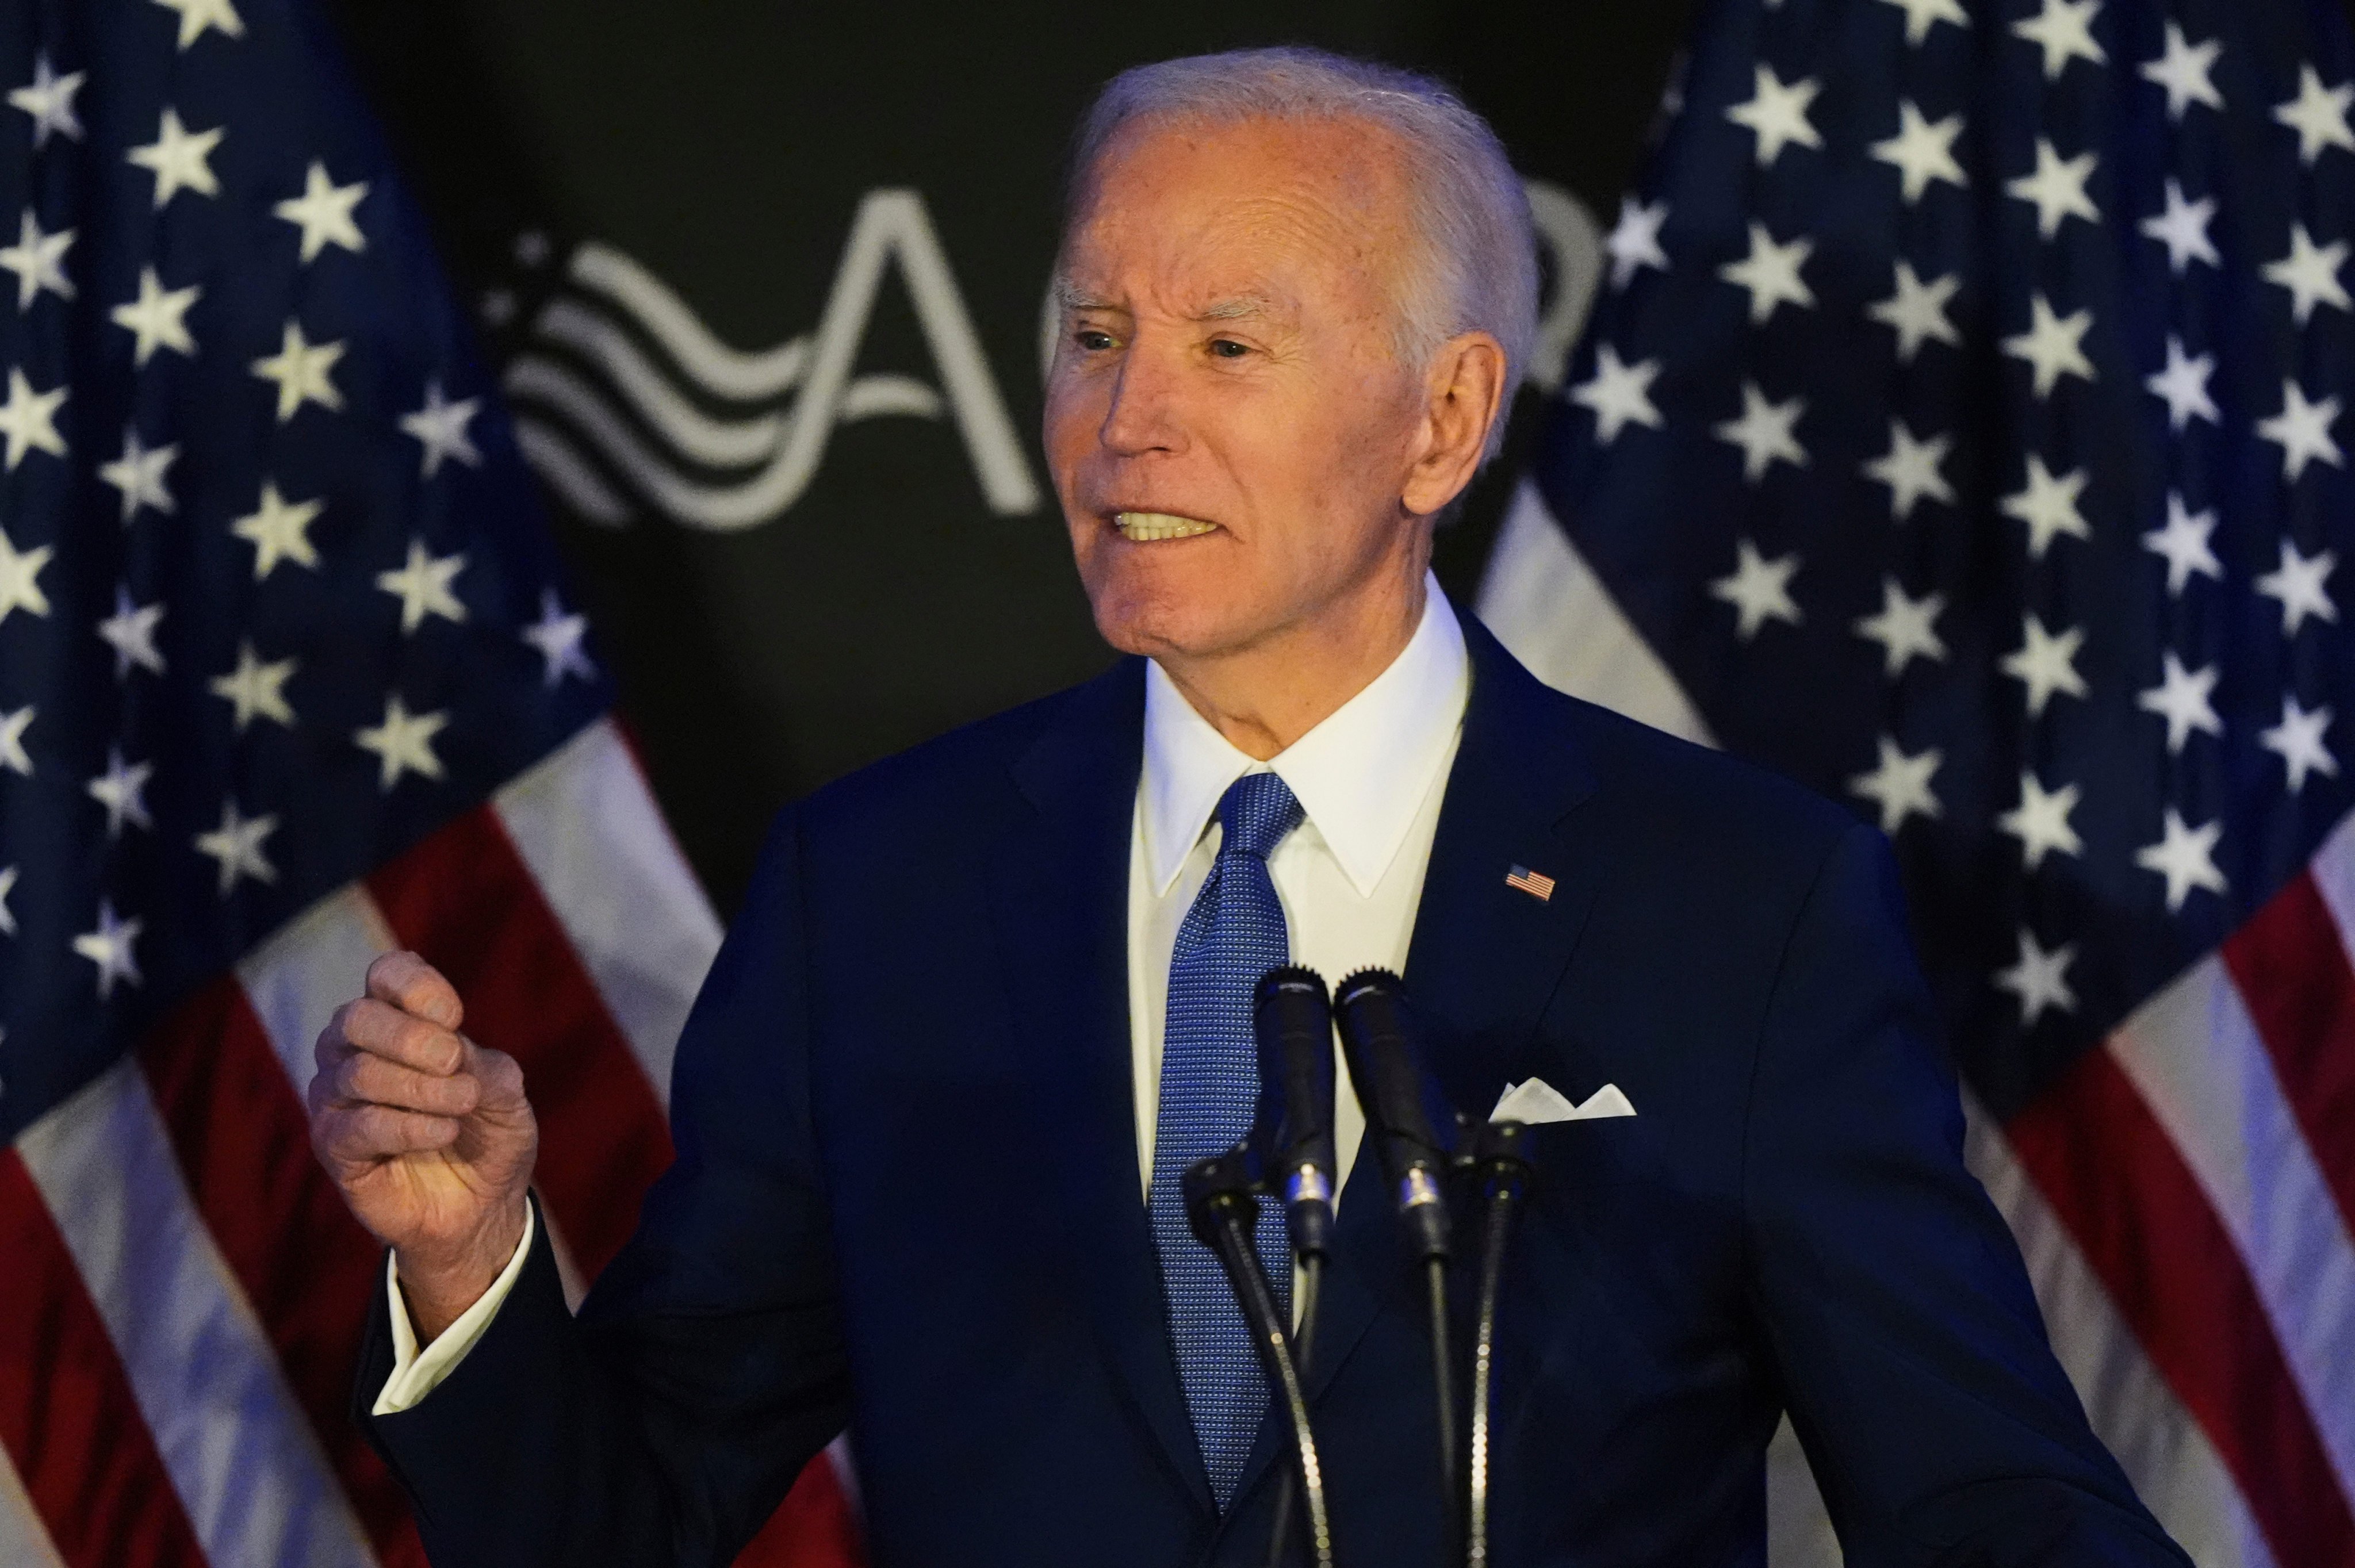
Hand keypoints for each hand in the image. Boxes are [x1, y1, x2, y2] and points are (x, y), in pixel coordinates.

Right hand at [309, 950, 538, 1342]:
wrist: (481, 1206)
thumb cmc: (488, 1136)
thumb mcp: (505, 1095)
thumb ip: (483, 1066)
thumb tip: (452, 1053)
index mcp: (397, 1020)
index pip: (387, 974)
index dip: (416, 987)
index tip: (455, 1016)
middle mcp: (354, 1050)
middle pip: (358, 1018)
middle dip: (411, 1037)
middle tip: (453, 1061)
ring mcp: (336, 1098)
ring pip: (359, 1073)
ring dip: (422, 1088)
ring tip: (464, 1104)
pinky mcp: (333, 1146)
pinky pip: (358, 1126)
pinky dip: (408, 1127)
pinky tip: (443, 1132)